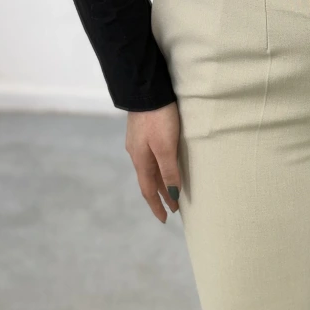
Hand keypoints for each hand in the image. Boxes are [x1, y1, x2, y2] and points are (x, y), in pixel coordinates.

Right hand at [125, 101, 182, 223]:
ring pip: (150, 169)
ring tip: (173, 191)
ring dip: (161, 182)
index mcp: (141, 160)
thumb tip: (173, 194)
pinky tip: (166, 166)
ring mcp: (139, 142)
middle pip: (149, 181)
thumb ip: (169, 171)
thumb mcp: (166, 147)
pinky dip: (160, 168)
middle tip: (173, 208)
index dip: (157, 205)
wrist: (146, 90)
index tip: (165, 219)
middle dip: (161, 195)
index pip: (148, 190)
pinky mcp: (144, 132)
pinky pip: (152, 158)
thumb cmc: (158, 119)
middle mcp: (137, 154)